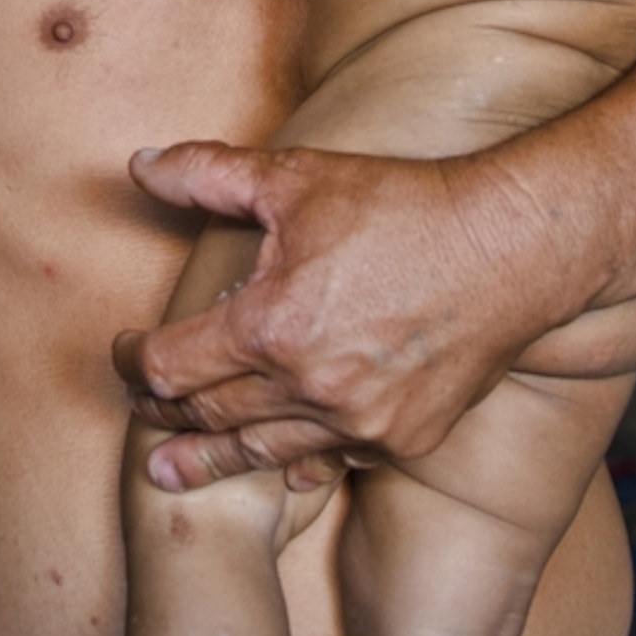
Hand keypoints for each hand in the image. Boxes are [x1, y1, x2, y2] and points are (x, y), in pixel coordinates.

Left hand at [108, 138, 602, 493]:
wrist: (513, 248)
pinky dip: (295, 462)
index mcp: (270, 327)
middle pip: (208, 416)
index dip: (131, 363)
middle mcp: (308, 388)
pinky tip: (278, 469)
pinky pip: (331, 462)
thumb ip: (207, 173)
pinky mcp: (403, 439)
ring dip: (211, 457)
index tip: (122, 353)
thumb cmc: (403, 206)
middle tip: (141, 412)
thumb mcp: (297, 176)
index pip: (169, 366)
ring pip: (262, 452)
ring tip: (173, 470)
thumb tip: (139, 165)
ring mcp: (359, 424)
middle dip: (163, 412)